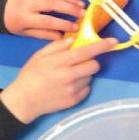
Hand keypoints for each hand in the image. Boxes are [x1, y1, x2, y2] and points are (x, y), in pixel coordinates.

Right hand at [0, 36, 116, 122]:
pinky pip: (86, 88)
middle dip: (90, 61)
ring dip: (84, 73)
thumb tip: (74, 39)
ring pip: (90, 77)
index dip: (102, 45)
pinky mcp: (75, 100)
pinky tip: (67, 85)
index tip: (113, 41)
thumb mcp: (39, 56)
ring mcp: (73, 89)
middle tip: (79, 62)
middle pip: (94, 65)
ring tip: (68, 75)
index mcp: (60, 62)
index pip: (86, 51)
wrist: (25, 99)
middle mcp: (69, 76)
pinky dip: (80, 85)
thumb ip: (57, 46)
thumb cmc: (30, 74)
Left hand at [4, 0, 84, 39]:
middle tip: (83, 14)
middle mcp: (27, 4)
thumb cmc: (13, 23)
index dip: (62, 24)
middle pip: (51, 4)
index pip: (47, 21)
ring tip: (81, 5)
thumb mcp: (25, 32)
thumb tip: (62, 37)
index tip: (76, 28)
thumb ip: (43, 34)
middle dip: (69, 8)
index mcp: (24, 18)